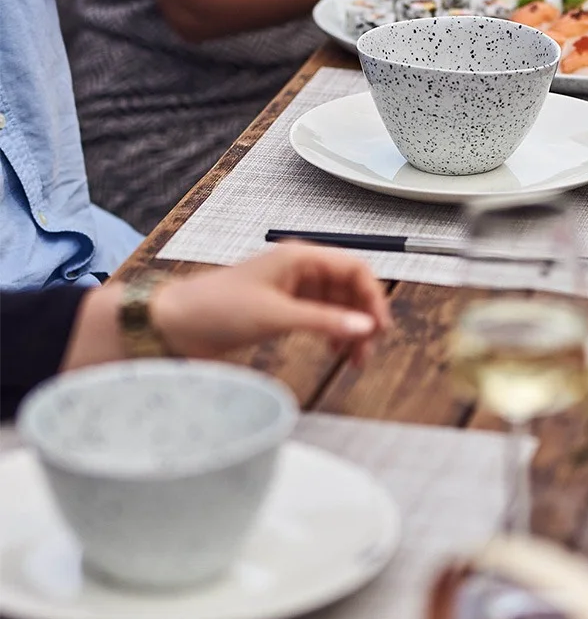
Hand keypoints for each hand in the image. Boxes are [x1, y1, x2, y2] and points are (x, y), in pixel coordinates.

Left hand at [152, 245, 391, 364]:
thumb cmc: (217, 308)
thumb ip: (324, 321)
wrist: (176, 324)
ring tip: (354, 360)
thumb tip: (366, 327)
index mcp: (300, 259)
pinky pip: (320, 317)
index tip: (380, 328)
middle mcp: (299, 270)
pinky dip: (332, 333)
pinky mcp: (281, 310)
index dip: (373, 297)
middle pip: (349, 289)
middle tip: (368, 351)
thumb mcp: (276, 315)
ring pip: (337, 306)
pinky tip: (334, 351)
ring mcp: (291, 290)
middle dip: (363, 318)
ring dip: (349, 329)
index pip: (354, 270)